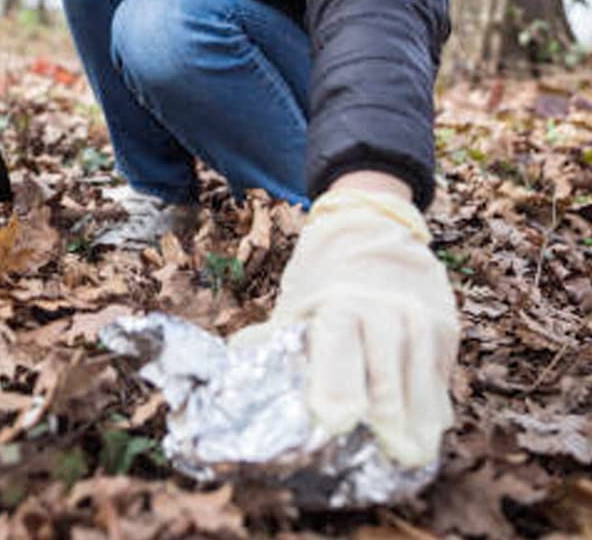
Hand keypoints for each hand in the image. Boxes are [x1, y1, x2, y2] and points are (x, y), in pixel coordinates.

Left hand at [229, 189, 458, 467]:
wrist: (373, 225)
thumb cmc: (325, 274)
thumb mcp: (298, 299)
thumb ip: (280, 339)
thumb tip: (238, 368)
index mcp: (338, 303)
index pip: (339, 348)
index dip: (337, 386)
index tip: (335, 421)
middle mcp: (383, 309)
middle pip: (386, 375)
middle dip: (386, 421)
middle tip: (388, 456)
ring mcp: (419, 318)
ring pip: (421, 382)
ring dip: (416, 424)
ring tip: (410, 458)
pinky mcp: (444, 326)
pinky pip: (440, 375)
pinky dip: (433, 406)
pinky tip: (426, 432)